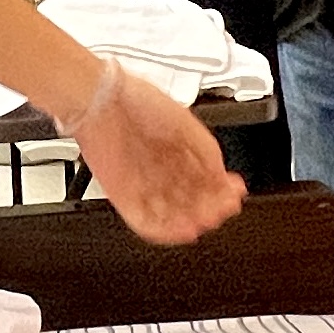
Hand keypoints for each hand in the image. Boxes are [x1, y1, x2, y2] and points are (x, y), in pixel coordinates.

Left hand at [71, 64, 242, 241]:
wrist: (100, 101)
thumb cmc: (136, 101)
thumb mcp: (186, 125)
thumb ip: (208, 153)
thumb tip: (224, 178)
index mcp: (178, 151)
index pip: (205, 181)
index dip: (222, 192)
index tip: (234, 195)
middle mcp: (161, 169)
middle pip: (190, 201)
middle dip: (209, 209)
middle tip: (221, 211)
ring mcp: (142, 184)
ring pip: (170, 215)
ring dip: (189, 223)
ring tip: (203, 222)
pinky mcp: (122, 196)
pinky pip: (144, 222)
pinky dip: (164, 230)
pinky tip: (180, 231)